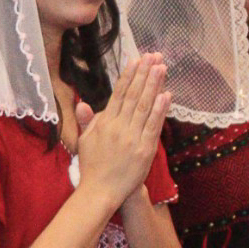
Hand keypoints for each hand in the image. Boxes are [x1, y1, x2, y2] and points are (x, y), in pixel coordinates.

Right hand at [74, 54, 170, 213]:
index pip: (118, 94)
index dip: (128, 76)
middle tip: (153, 56)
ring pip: (145, 107)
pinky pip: (154, 125)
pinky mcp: (145, 149)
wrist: (101, 191)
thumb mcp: (85, 141)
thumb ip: (87, 121)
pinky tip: (166, 94)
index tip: (136, 60)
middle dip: (144, 74)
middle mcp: (118, 127)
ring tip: (161, 67)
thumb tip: (82, 103)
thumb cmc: (93, 166)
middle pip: (133, 96)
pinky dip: (160, 110)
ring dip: (154, 85)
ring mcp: (132, 137)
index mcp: (104, 123)